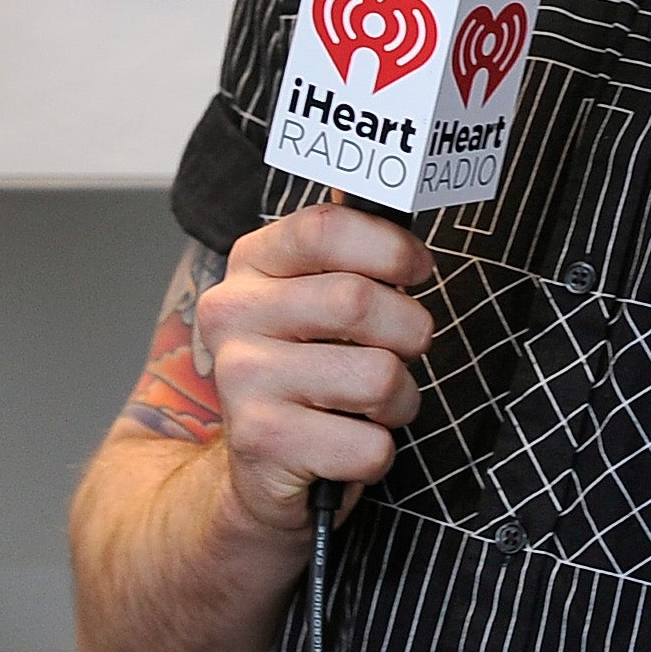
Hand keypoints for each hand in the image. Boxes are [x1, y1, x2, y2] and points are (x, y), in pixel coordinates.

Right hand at [201, 202, 434, 537]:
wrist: (258, 467)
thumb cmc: (308, 374)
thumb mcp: (316, 301)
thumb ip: (348, 252)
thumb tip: (385, 184)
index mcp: (252, 265)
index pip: (323, 228)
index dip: (388, 246)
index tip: (417, 268)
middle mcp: (233, 314)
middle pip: (357, 302)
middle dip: (409, 332)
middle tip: (403, 350)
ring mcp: (240, 379)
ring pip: (377, 377)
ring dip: (399, 399)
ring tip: (373, 404)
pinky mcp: (261, 441)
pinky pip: (369, 444)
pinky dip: (377, 451)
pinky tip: (346, 444)